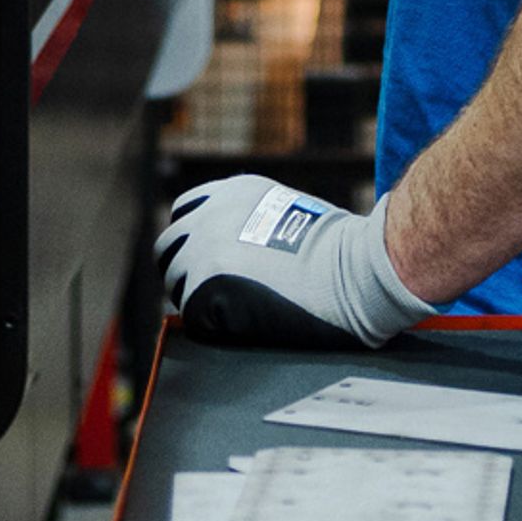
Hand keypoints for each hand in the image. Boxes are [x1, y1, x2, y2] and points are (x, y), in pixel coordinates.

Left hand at [155, 175, 435, 349]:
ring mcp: (202, 251)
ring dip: (195, 297)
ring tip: (228, 313)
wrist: (354, 273)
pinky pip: (192, 315)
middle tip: (207, 294)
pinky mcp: (205, 288)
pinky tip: (241, 327)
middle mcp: (209, 216)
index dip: (192, 239)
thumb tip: (236, 251)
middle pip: (167, 247)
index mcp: (232, 193)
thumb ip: (253, 222)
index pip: (185, 212)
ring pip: (175, 281)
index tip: (204, 259)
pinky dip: (212, 324)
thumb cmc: (340, 253)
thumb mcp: (290, 213)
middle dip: (183, 270)